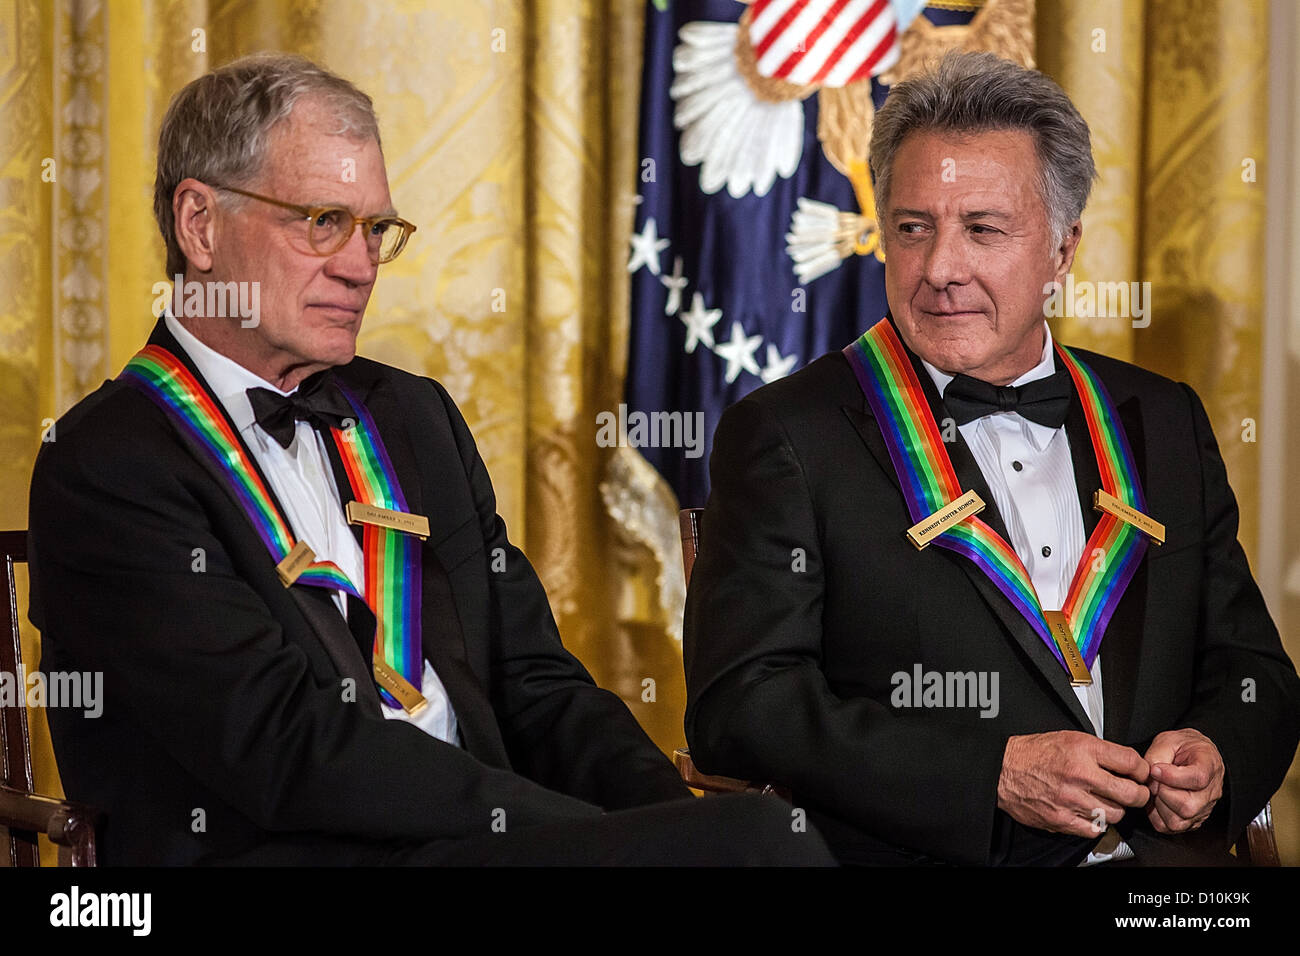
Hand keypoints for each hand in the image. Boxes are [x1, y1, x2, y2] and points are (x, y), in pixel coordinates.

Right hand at [997, 731, 1150, 837]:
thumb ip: (1100, 750)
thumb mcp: (1070, 738)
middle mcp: (1080, 775)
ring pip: (1116, 814)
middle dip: (1139, 793)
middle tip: (1135, 792)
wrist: (1004, 769)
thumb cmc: (1035, 753)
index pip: (1131, 762)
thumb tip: (1128, 764)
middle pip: (1131, 793)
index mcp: (1083, 750)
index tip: (1139, 773)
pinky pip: (1095, 829)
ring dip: (1116, 809)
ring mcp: (1072, 800)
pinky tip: (1090, 812)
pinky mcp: (1062, 819)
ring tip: (1107, 801)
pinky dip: (1097, 822)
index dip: (1141, 769)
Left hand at [1142, 729, 1223, 832]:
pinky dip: (1157, 815)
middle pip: (1188, 807)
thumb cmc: (1182, 747)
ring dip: (1159, 805)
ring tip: (1158, 789)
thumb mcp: (1168, 740)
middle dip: (1163, 793)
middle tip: (1156, 780)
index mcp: (1209, 766)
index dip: (1172, 776)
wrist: (1192, 754)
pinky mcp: (1192, 820)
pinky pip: (1170, 827)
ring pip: (1178, 821)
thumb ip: (1158, 755)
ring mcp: (1203, 809)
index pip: (1198, 779)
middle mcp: (1211, 792)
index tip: (1156, 769)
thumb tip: (1151, 774)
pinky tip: (1158, 800)